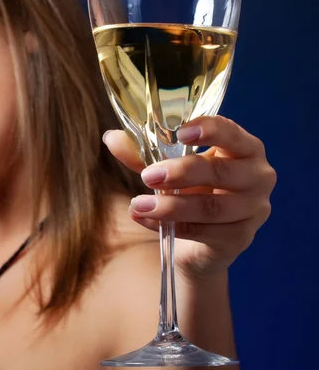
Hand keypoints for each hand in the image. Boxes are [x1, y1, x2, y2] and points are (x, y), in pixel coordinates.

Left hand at [103, 116, 276, 280]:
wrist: (196, 239)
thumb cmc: (188, 189)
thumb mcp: (166, 166)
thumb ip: (142, 152)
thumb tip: (111, 138)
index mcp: (244, 148)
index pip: (233, 133)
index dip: (210, 130)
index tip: (180, 132)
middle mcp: (258, 176)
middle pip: (221, 172)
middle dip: (181, 172)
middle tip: (148, 175)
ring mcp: (253, 210)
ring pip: (211, 207)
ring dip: (171, 206)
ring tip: (137, 204)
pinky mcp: (239, 238)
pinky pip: (203, 231)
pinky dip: (169, 225)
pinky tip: (143, 218)